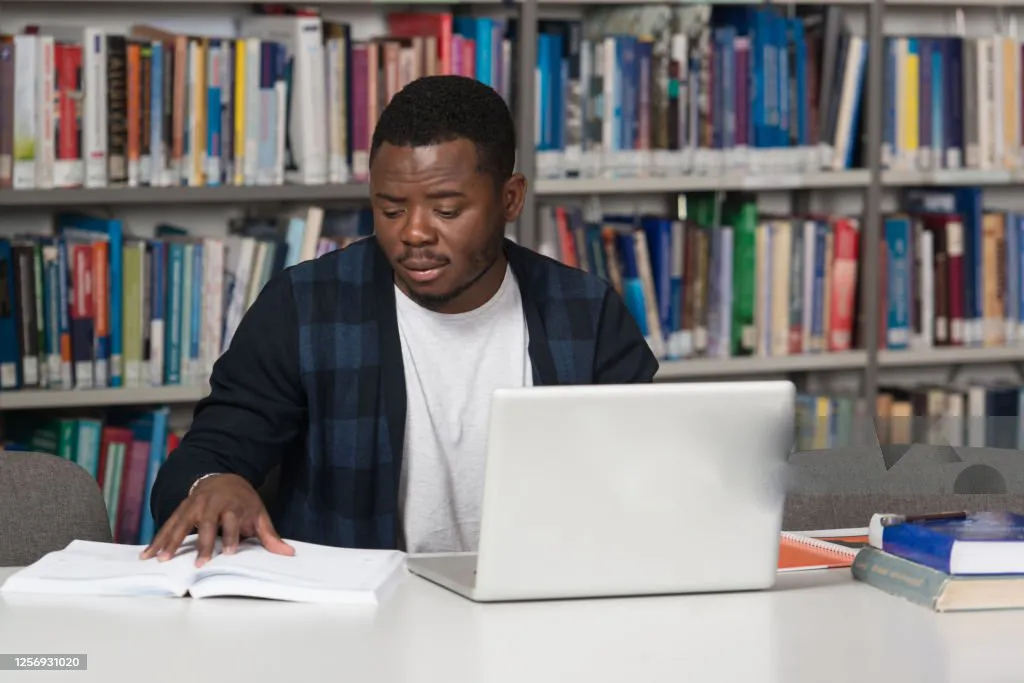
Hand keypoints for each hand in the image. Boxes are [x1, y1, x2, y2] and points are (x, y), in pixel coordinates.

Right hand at [140, 473, 293, 566]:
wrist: (223, 477)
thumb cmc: (243, 501)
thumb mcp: (259, 514)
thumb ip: (270, 536)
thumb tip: (289, 553)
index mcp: (233, 505)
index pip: (233, 521)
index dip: (231, 536)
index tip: (229, 552)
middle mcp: (212, 504)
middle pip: (207, 524)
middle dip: (202, 543)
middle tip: (198, 564)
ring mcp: (194, 506)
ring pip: (181, 524)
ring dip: (171, 541)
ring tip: (162, 560)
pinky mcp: (180, 509)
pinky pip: (167, 524)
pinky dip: (157, 539)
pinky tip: (147, 554)